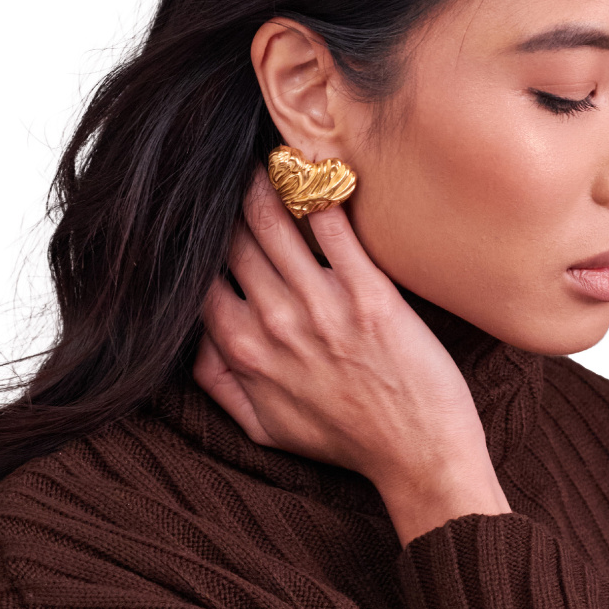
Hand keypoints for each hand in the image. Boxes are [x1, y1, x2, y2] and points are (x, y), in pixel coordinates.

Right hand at [193, 162, 490, 498]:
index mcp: (243, 350)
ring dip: (265, 182)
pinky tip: (314, 166)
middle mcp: (274, 322)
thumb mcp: (264, 427)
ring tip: (265, 153)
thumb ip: (218, 384)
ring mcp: (321, 305)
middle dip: (229, 199)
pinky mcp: (368, 293)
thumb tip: (191, 342)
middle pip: (234, 240)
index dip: (202, 241)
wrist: (418, 454)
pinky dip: (319, 192)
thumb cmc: (344, 438)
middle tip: (232, 165)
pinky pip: (333, 228)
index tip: (207, 215)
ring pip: (274, 223)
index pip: (202, 277)